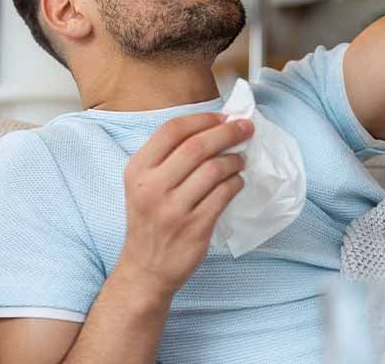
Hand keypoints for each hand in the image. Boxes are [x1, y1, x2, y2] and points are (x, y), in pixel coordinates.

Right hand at [116, 112, 253, 296]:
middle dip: (228, 132)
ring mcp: (174, 209)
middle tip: (246, 128)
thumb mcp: (144, 184)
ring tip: (241, 160)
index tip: (225, 116)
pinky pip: (225, 194)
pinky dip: (236, 183)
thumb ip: (169, 158)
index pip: (173, 130)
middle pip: (197, 146)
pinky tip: (236, 182)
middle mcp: (152, 187)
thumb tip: (214, 127)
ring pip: (215, 169)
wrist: (146, 268)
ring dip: (235, 160)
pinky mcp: (195, 228)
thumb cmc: (150, 220)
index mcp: (138, 169)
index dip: (203, 119)